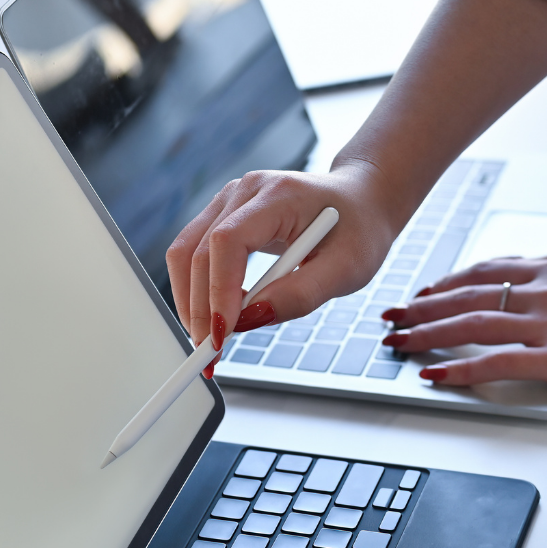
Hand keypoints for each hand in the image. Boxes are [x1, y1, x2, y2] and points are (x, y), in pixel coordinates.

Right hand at [164, 164, 402, 346]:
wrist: (361, 200)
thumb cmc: (359, 229)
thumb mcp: (346, 269)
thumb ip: (301, 294)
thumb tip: (250, 320)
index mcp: (279, 195)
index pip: (228, 241)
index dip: (219, 291)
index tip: (222, 335)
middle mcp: (245, 191)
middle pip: (197, 251)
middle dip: (199, 309)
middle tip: (210, 356)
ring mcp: (229, 201)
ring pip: (185, 253)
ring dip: (190, 302)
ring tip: (210, 342)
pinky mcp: (223, 216)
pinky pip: (194, 254)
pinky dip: (198, 290)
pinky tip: (217, 317)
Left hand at [380, 257, 546, 399]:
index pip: (487, 270)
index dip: (449, 283)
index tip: (426, 293)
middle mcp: (543, 290)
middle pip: (467, 295)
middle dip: (423, 307)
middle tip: (394, 317)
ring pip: (471, 324)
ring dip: (427, 333)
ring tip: (398, 342)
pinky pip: (495, 362)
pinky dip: (458, 367)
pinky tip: (434, 374)